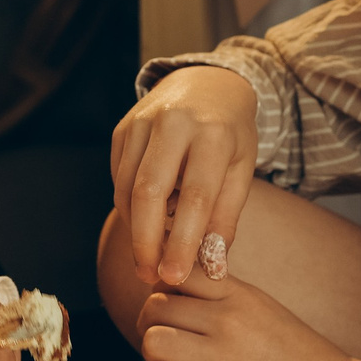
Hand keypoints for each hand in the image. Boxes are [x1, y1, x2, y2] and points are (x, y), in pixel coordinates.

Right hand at [111, 64, 258, 287]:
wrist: (207, 84)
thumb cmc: (229, 134)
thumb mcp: (242, 170)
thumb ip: (225, 218)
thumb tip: (212, 267)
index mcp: (213, 134)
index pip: (196, 197)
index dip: (183, 241)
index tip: (175, 276)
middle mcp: (174, 123)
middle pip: (149, 192)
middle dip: (146, 241)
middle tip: (149, 276)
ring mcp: (142, 122)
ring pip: (127, 188)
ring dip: (135, 228)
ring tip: (149, 256)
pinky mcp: (122, 128)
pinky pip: (118, 178)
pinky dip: (129, 206)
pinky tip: (145, 221)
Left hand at [136, 270, 354, 360]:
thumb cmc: (288, 348)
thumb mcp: (258, 305)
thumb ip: (218, 291)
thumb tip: (169, 280)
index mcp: (238, 293)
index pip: (180, 271)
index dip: (164, 287)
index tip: (170, 301)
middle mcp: (229, 320)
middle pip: (156, 307)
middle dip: (152, 324)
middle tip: (168, 336)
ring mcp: (223, 356)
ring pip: (154, 342)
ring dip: (158, 355)